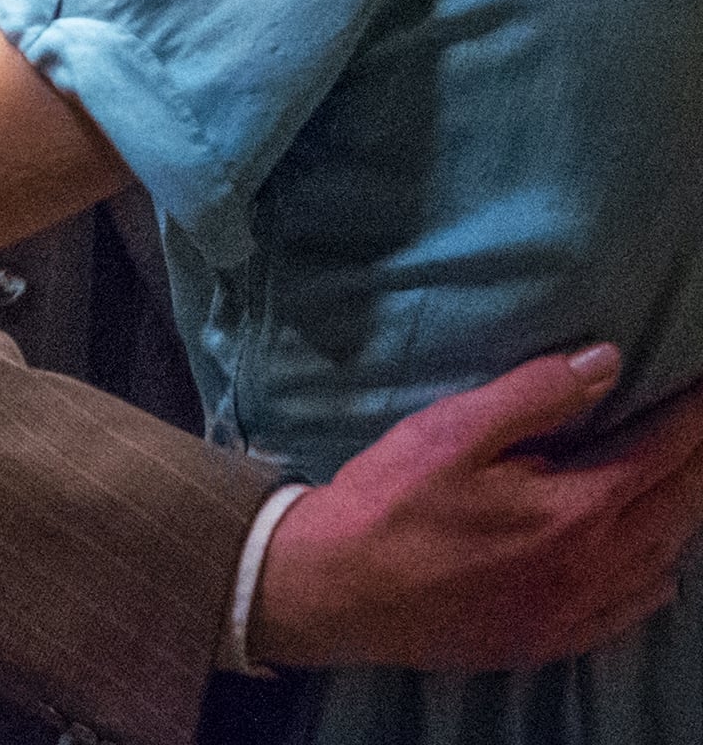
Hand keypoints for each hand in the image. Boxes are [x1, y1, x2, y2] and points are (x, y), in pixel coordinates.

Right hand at [253, 346, 702, 669]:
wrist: (336, 593)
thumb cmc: (388, 503)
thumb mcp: (450, 431)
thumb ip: (534, 396)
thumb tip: (607, 363)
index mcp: (576, 509)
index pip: (663, 453)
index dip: (693, 417)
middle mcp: (595, 566)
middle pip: (679, 508)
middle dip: (698, 462)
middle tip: (702, 429)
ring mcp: (578, 610)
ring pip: (664, 559)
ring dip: (682, 514)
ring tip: (683, 482)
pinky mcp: (554, 639)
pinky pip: (634, 608)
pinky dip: (657, 575)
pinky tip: (653, 562)